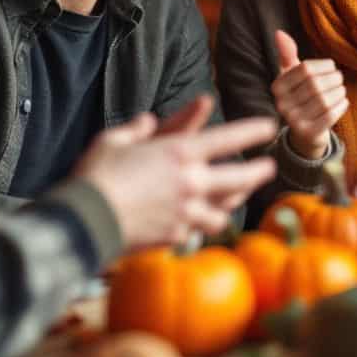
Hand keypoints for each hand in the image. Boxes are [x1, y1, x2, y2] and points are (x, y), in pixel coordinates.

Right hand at [76, 95, 276, 248]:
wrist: (87, 220)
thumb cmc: (96, 174)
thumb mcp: (113, 140)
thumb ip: (137, 129)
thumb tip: (149, 120)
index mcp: (180, 152)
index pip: (228, 138)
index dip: (253, 130)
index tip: (269, 126)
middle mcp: (192, 182)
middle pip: (240, 178)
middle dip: (259, 171)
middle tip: (269, 168)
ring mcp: (187, 212)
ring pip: (223, 212)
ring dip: (230, 205)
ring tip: (235, 199)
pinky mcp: (176, 236)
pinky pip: (196, 231)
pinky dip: (199, 226)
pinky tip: (199, 224)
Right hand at [270, 29, 346, 159]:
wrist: (304, 133)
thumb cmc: (300, 96)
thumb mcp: (291, 75)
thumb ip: (287, 54)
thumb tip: (279, 33)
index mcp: (277, 87)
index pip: (305, 69)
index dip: (323, 65)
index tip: (331, 67)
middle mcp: (282, 105)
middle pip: (316, 84)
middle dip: (333, 79)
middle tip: (340, 78)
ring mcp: (294, 121)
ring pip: (324, 100)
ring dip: (339, 92)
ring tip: (342, 90)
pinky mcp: (308, 134)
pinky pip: (330, 116)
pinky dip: (341, 106)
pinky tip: (343, 102)